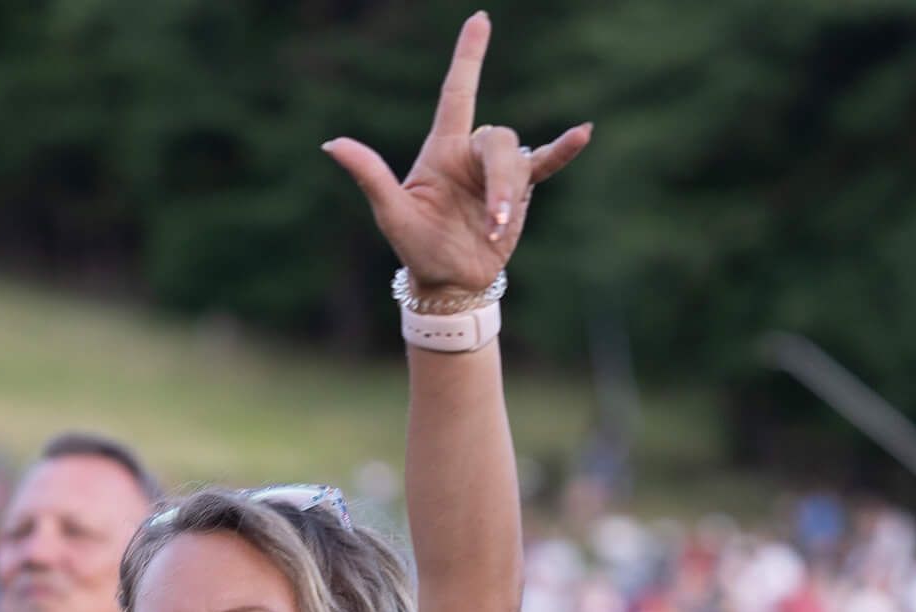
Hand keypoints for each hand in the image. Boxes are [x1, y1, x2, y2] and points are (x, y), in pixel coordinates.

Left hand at [323, 14, 592, 298]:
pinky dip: (562, 149)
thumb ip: (369, 175)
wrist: (450, 281)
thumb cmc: (417, 246)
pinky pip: (544, 163)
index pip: (458, 93)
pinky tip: (583, 133)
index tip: (479, 20)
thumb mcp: (391, 213)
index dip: (468, 57)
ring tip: (498, 230)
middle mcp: (470, 153)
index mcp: (441, 150)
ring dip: (510, 194)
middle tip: (494, 220)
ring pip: (516, 159)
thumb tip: (332, 143)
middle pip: (497, 140)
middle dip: (500, 180)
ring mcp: (496, 172)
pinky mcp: (519, 192)